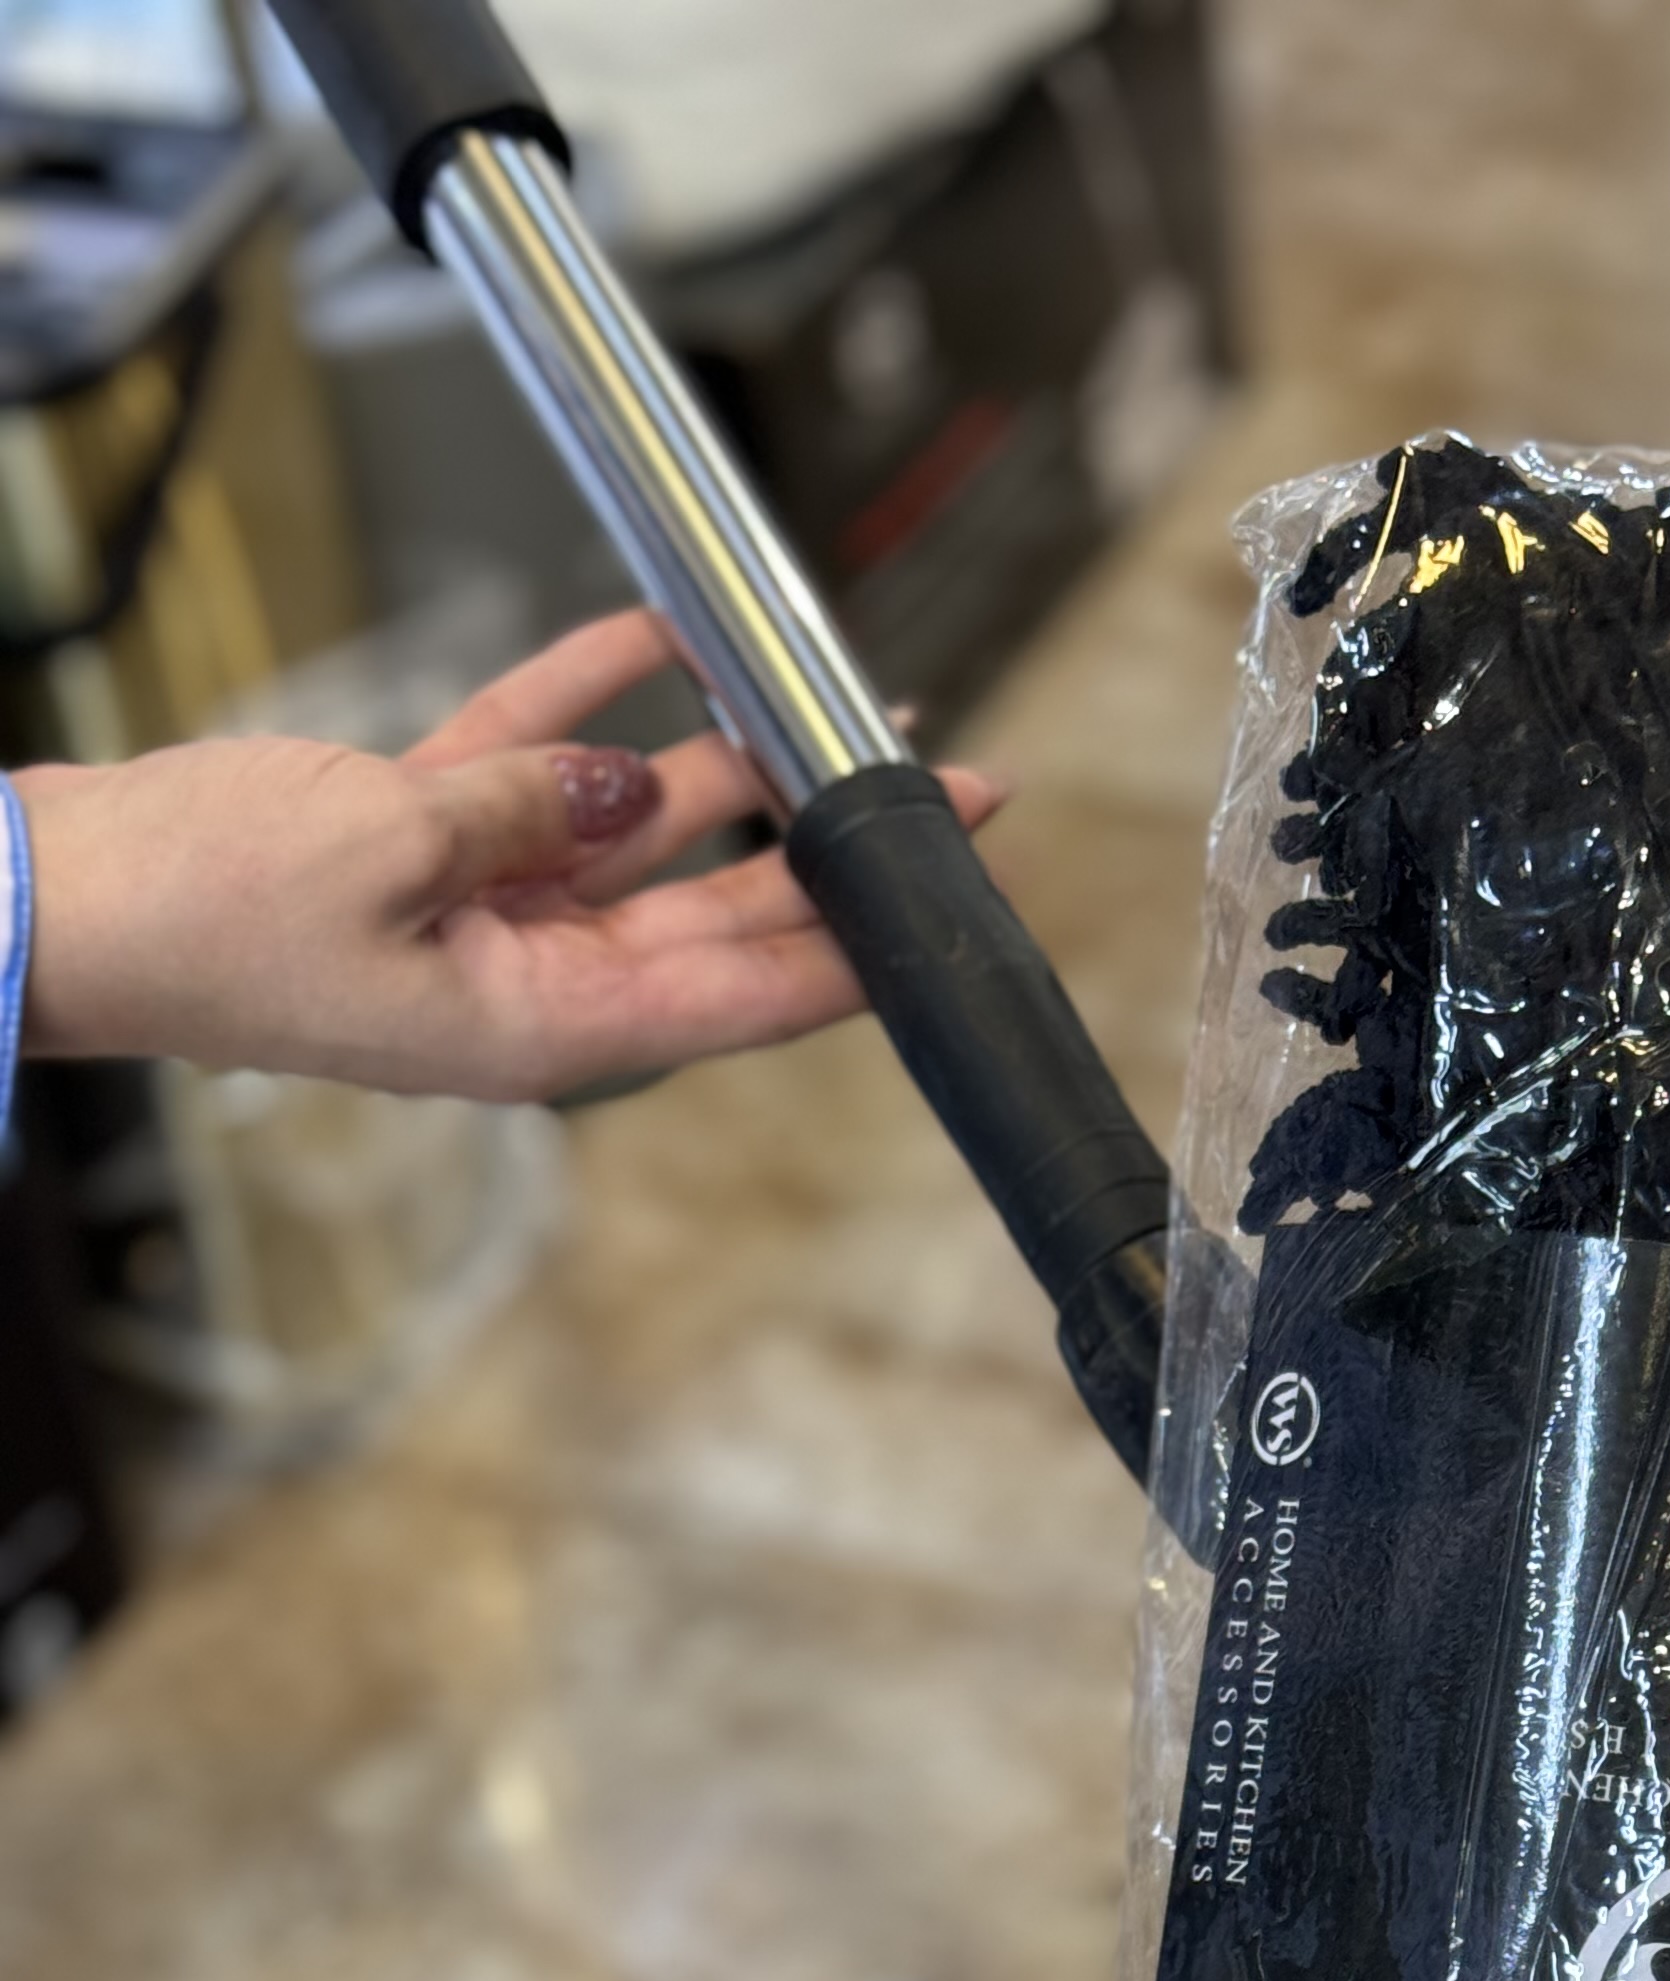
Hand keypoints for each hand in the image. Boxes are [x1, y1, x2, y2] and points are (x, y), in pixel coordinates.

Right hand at [15, 608, 1001, 1103]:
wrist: (64, 894)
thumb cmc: (201, 914)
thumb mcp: (386, 848)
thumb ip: (531, 809)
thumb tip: (640, 783)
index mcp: (543, 1026)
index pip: (746, 991)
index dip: (857, 944)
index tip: (950, 897)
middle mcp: (534, 979)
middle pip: (723, 907)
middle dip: (832, 842)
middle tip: (941, 778)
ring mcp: (483, 910)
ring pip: (644, 825)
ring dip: (729, 758)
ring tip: (829, 694)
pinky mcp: (423, 840)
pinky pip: (540, 764)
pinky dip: (597, 697)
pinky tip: (667, 634)